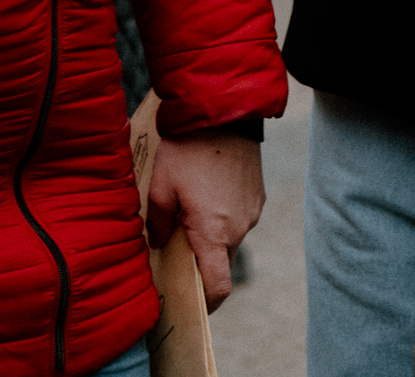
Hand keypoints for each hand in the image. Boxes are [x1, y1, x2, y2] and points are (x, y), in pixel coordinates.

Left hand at [147, 130, 263, 310]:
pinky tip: (205, 194)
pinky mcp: (257, 195)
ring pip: (230, 238)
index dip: (207, 302)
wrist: (223, 111)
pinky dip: (222, 217)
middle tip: (177, 249)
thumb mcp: (161, 185)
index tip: (192, 303)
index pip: (219, 286)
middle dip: (202, 261)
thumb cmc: (188, 150)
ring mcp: (252, 211)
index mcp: (214, 233)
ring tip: (188, 214)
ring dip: (211, 235)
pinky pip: (238, 218)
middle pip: (221, 262)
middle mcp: (239, 228)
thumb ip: (157, 222)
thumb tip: (159, 243)